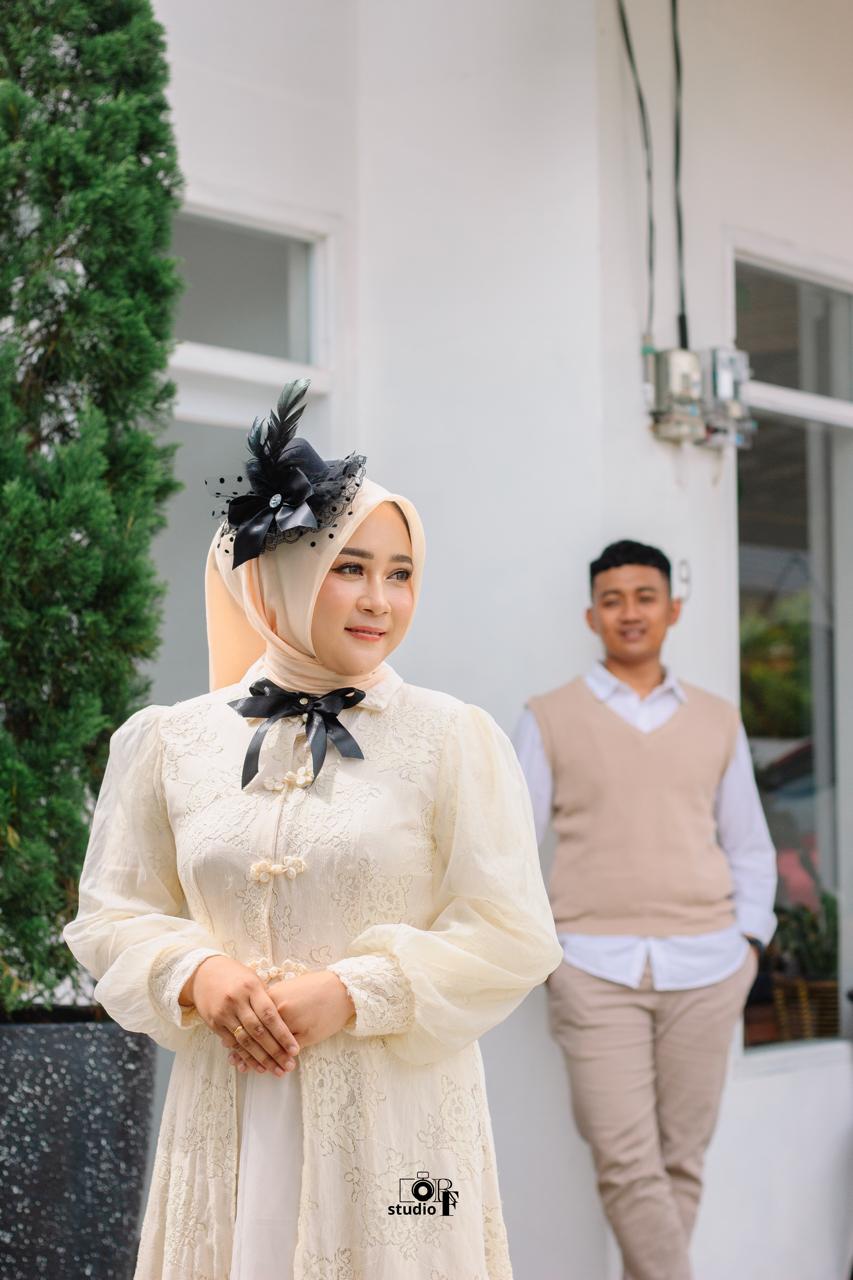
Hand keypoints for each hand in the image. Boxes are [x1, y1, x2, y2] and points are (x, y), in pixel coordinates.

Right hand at [180, 955, 300, 1076]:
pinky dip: (245, 1057)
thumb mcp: (253, 979)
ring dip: (262, 1059)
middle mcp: (237, 1001)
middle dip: (275, 1051)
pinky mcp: (214, 1024)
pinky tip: (257, 1066)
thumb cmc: (235, 975)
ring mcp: (224, 1013)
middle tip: (289, 1066)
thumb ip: (267, 998)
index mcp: (251, 988)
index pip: (269, 1015)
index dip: (283, 1034)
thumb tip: (285, 1019)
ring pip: (245, 1041)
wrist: (202, 973)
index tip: (295, 1049)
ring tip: (276, 1070)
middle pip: (258, 1032)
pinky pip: (232, 1044)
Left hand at [227, 970, 354, 1072]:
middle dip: (244, 1050)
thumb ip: (272, 1002)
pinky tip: (272, 1067)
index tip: (228, 1044)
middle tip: (235, 1062)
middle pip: (255, 1034)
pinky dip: (278, 1060)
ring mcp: (291, 1024)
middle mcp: (278, 1010)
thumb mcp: (289, 990)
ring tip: (247, 1069)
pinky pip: (287, 1051)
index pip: (249, 1018)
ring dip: (259, 1059)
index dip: (237, 1033)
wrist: (342, 989)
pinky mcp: (305, 1035)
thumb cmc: (315, 988)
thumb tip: (255, 1015)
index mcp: (273, 996)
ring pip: (269, 1046)